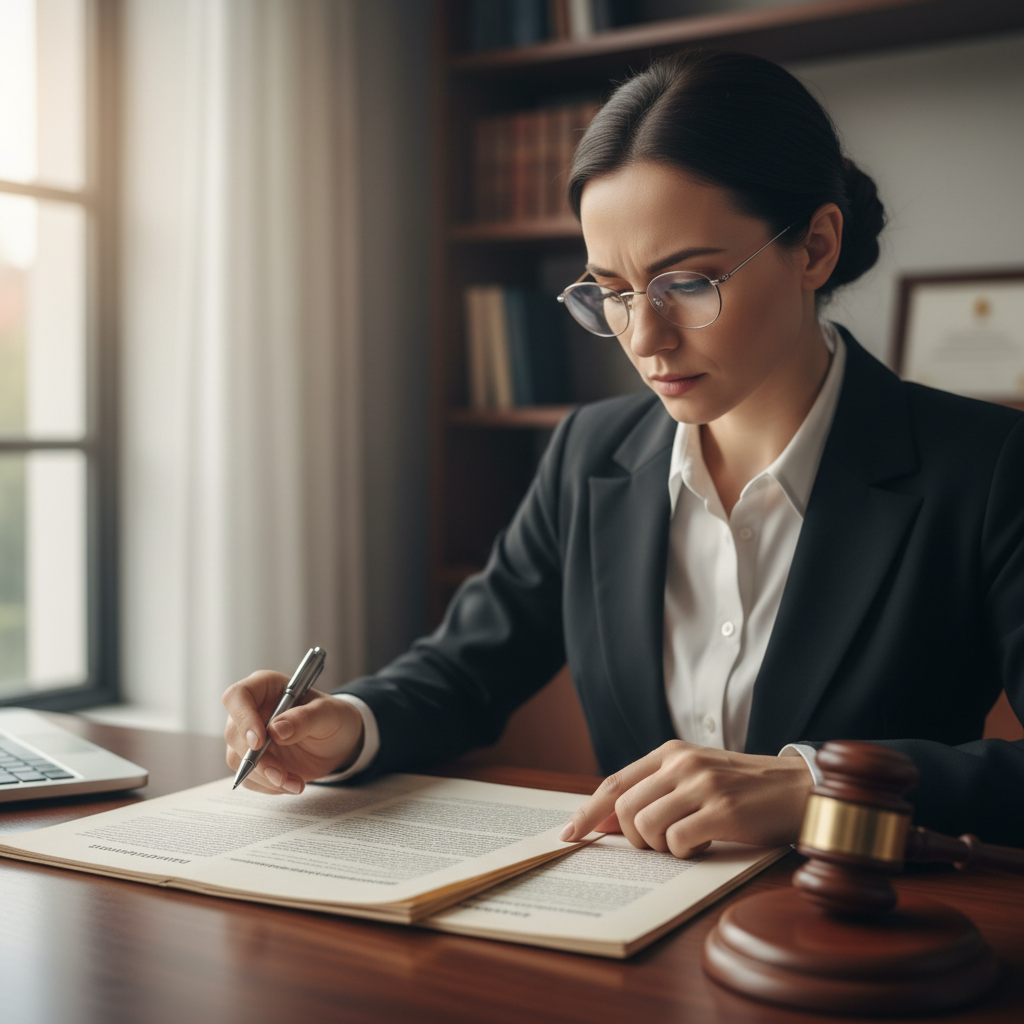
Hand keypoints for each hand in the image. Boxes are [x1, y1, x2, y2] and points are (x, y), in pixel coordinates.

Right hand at [222, 670, 363, 794]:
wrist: (338, 742)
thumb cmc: (333, 717)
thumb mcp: (329, 713)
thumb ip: (305, 718)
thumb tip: (276, 730)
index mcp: (265, 687)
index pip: (237, 697)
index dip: (243, 718)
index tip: (259, 741)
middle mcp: (252, 711)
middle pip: (233, 733)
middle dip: (256, 759)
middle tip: (282, 774)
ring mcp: (249, 737)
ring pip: (238, 760)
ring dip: (265, 777)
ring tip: (295, 783)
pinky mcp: (253, 761)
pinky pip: (250, 778)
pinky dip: (270, 786)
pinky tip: (293, 783)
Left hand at [558, 740, 811, 857]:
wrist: (800, 789)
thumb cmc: (744, 789)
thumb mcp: (696, 778)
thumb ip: (655, 793)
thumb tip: (606, 822)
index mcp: (671, 754)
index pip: (614, 782)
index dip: (588, 811)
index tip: (570, 834)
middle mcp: (682, 764)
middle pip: (624, 808)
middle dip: (632, 838)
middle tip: (657, 845)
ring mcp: (702, 785)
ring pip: (646, 826)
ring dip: (658, 847)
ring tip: (683, 843)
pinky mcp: (722, 810)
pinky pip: (677, 842)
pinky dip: (683, 853)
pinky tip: (703, 846)